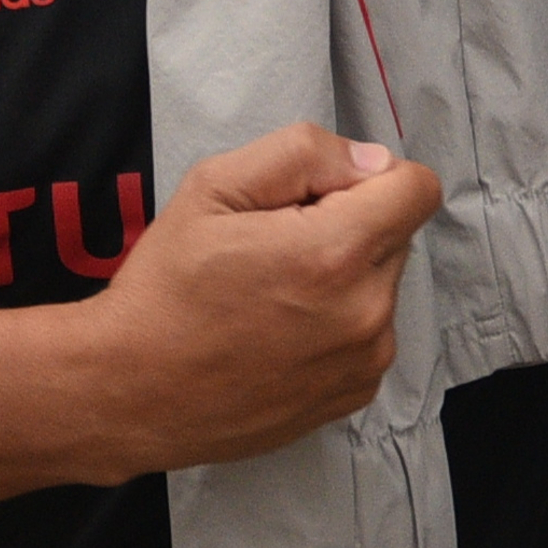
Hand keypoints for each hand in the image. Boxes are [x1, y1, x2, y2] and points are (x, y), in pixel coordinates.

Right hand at [71, 122, 442, 481]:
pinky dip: (337, 324)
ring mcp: (363, 361)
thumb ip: (304, 153)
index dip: (368, 177)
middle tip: (277, 246)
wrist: (130, 393)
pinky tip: (279, 332)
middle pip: (396, 235)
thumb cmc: (164, 288)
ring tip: (272, 295)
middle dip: (350, 225)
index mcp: (335, 253)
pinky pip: (369, 333)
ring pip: (382, 285)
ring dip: (345, 277)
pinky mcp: (353, 394)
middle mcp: (365, 312)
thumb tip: (370, 162)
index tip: (319, 196)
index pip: (416, 188)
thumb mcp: (214, 186)